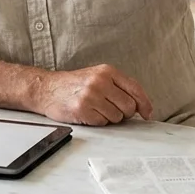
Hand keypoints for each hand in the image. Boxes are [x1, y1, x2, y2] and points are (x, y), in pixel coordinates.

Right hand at [33, 65, 152, 124]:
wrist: (47, 89)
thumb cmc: (74, 84)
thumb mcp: (97, 76)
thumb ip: (119, 87)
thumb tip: (141, 106)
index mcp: (107, 71)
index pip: (135, 89)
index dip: (145, 104)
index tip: (147, 113)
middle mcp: (100, 82)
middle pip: (129, 106)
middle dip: (124, 112)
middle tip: (110, 108)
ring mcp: (91, 96)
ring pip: (117, 117)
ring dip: (109, 117)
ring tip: (96, 108)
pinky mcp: (82, 109)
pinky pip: (102, 123)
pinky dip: (97, 121)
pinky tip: (87, 113)